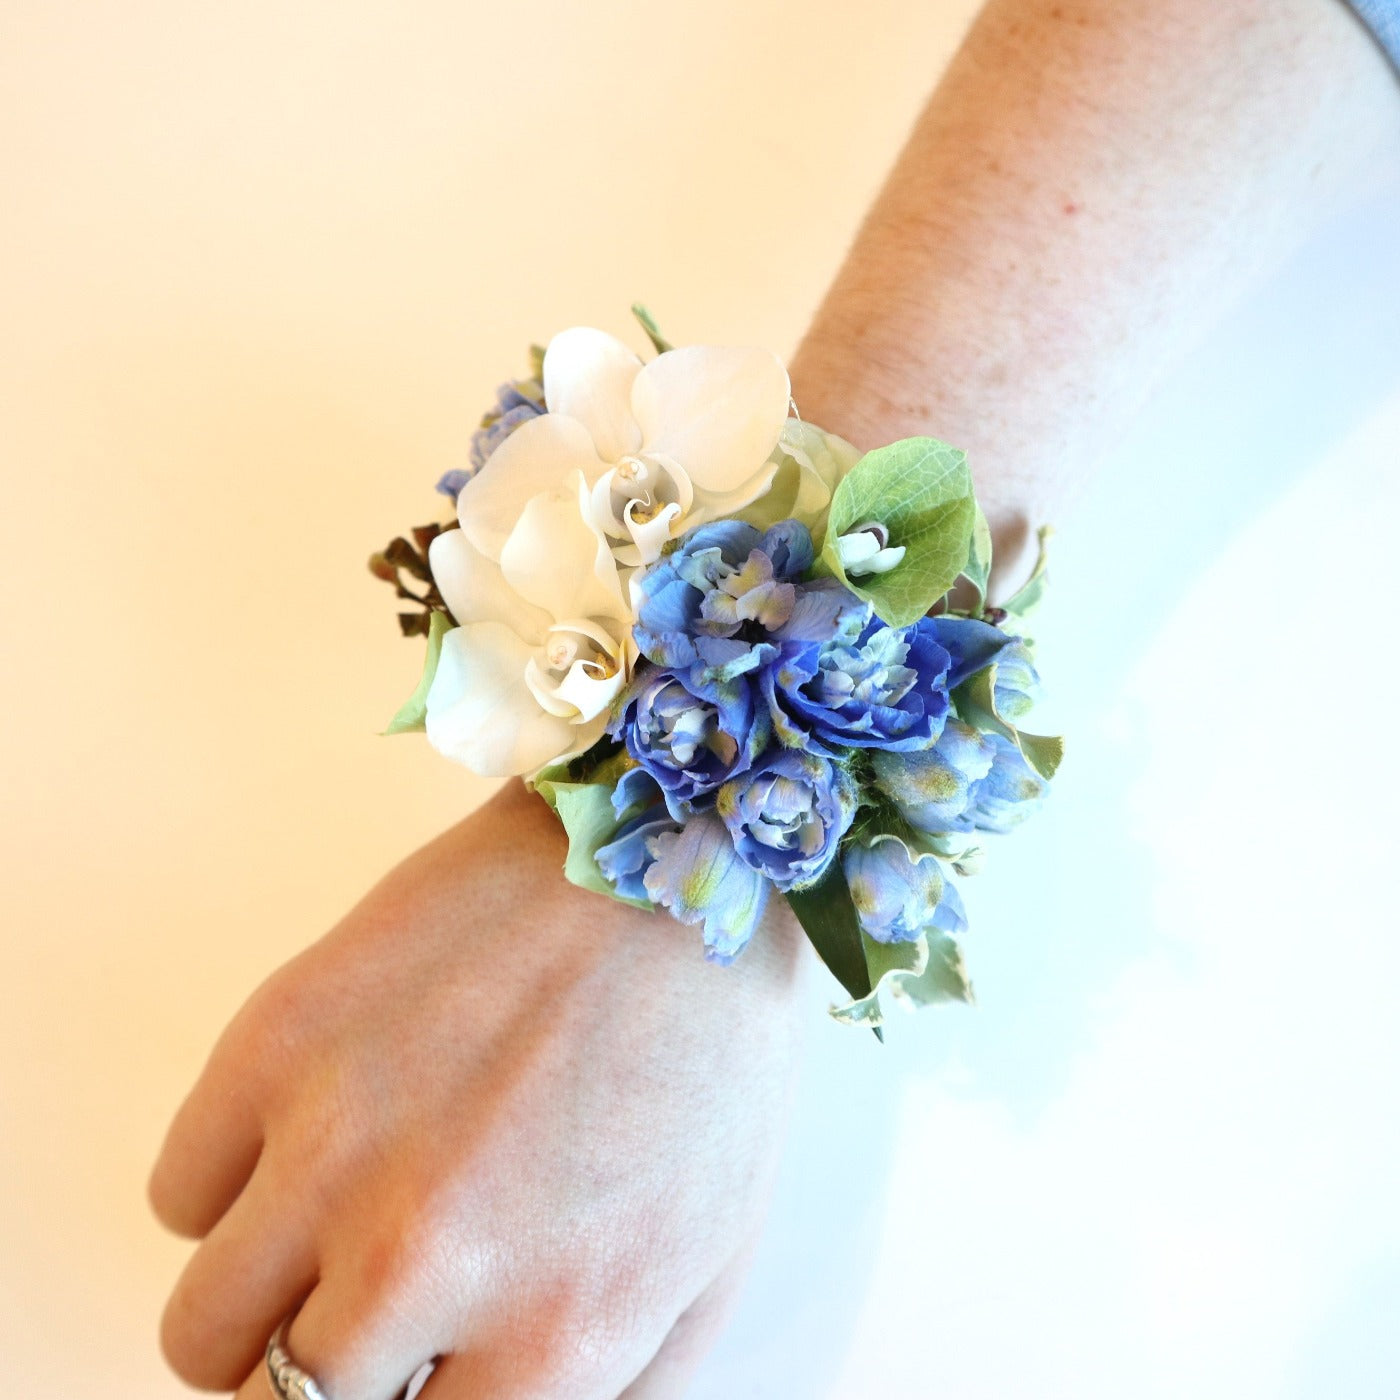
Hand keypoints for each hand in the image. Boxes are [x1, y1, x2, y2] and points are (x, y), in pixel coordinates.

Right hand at [150, 780, 806, 1397]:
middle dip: (336, 1370)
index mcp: (552, 1336)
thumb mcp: (712, 1258)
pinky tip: (311, 1138)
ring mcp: (336, 1148)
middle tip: (377, 1305)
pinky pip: (181, 1193)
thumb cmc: (707, 1053)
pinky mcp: (279, 1041)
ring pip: (203, 1329)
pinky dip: (232, 1187)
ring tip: (326, 1239)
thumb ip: (616, 1392)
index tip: (419, 1365)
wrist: (670, 861)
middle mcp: (425, 1263)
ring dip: (259, 1305)